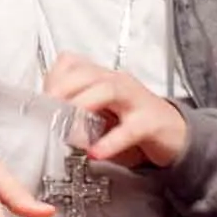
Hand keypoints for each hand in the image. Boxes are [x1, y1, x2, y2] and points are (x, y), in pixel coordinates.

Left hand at [44, 53, 186, 168]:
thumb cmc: (133, 122)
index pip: (72, 63)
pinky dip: (111, 141)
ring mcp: (136, 101)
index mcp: (103, 78)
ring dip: (83, 105)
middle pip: (87, 74)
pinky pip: (130, 129)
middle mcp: (119, 83)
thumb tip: (46, 119)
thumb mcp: (101, 113)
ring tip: (67, 126)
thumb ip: (77, 111)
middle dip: (62, 89)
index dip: (53, 78)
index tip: (40, 100)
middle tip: (46, 112)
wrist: (176, 135)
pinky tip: (96, 152)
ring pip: (108, 90)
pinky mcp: (151, 123)